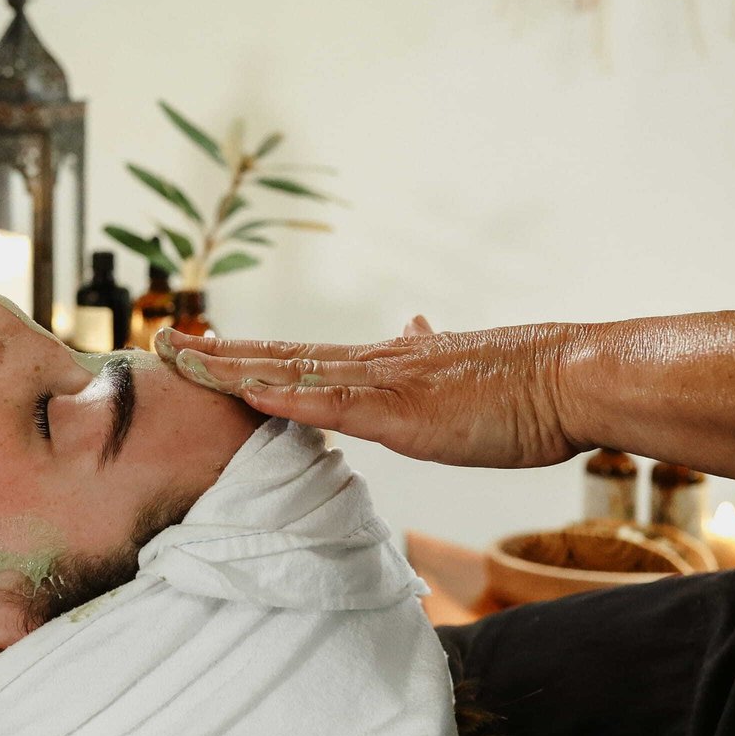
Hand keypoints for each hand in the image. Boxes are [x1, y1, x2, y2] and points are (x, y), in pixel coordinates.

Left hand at [156, 317, 586, 468]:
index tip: (201, 347)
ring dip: (230, 367)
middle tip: (161, 343)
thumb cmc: (526, 387)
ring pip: (291, 371)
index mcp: (386, 363)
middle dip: (216, 353)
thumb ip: (428, 355)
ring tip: (178, 359)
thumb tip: (413, 324)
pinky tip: (243, 387)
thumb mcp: (463, 374)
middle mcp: (375, 364)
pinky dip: (282, 395)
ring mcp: (385, 384)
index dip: (247, 353)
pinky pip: (330, 402)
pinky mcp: (403, 411)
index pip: (300, 356)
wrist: (573, 379)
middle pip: (278, 355)